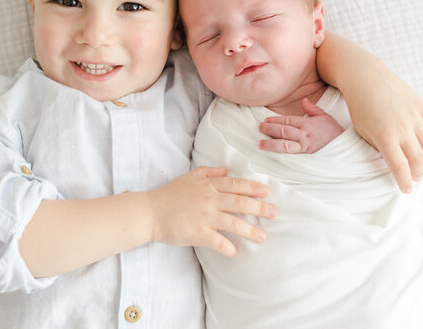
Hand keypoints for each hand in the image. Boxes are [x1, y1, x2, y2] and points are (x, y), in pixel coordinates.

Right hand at [146, 166, 275, 256]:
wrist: (149, 211)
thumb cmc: (168, 194)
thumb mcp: (188, 177)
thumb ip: (207, 172)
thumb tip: (225, 170)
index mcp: (208, 185)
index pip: (235, 185)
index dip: (253, 188)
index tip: (267, 192)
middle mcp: (209, 199)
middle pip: (240, 202)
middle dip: (260, 208)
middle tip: (274, 213)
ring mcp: (204, 216)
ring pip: (233, 222)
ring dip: (250, 230)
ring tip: (263, 237)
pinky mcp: (197, 232)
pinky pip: (217, 241)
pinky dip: (228, 247)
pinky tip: (235, 252)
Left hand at [258, 98, 343, 152]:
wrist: (344, 146)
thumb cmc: (333, 131)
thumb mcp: (324, 116)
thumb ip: (312, 108)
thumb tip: (303, 101)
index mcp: (308, 124)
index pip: (288, 121)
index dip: (275, 120)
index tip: (266, 120)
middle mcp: (305, 135)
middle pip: (284, 131)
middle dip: (270, 130)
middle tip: (260, 128)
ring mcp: (305, 146)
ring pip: (285, 144)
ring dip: (271, 144)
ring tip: (261, 143)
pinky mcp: (306, 155)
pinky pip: (291, 154)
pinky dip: (280, 153)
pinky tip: (272, 153)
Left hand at [345, 65, 422, 193]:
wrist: (366, 77)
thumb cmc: (359, 106)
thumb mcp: (362, 131)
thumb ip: (378, 147)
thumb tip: (393, 160)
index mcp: (385, 136)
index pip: (400, 167)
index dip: (404, 181)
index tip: (407, 190)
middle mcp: (402, 127)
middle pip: (418, 159)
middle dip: (418, 173)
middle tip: (415, 178)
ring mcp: (413, 115)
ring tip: (418, 160)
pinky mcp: (420, 105)